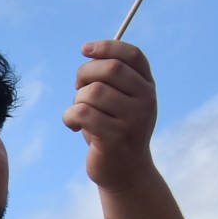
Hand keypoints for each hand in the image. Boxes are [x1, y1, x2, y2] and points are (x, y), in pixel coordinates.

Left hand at [61, 40, 160, 193]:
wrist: (125, 172)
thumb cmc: (113, 129)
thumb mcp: (118, 100)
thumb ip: (110, 77)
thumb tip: (89, 50)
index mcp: (147, 87)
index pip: (133, 55)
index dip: (107, 46)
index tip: (85, 50)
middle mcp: (146, 100)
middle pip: (110, 69)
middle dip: (84, 74)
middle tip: (78, 89)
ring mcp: (134, 119)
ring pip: (93, 91)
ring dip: (76, 100)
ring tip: (79, 114)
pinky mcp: (116, 137)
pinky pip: (83, 113)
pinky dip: (70, 117)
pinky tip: (74, 126)